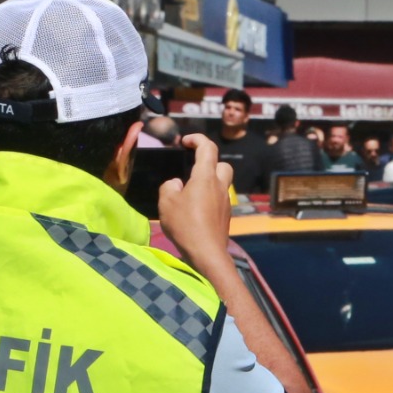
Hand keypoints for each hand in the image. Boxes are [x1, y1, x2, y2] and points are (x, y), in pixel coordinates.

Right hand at [158, 134, 234, 265]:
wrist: (207, 253)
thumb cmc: (186, 225)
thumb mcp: (166, 203)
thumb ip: (169, 187)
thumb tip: (176, 184)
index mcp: (205, 177)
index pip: (208, 147)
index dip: (197, 139)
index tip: (185, 142)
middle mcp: (220, 186)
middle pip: (221, 164)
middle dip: (208, 161)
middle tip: (192, 168)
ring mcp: (225, 201)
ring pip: (221, 182)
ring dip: (208, 181)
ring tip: (189, 191)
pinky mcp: (225, 215)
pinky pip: (218, 198)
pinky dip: (209, 197)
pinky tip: (194, 208)